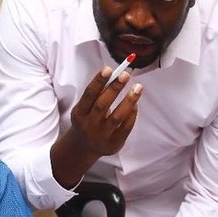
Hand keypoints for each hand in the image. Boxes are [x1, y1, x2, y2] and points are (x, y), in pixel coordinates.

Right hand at [50, 67, 142, 187]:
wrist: (83, 148)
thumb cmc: (87, 120)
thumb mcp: (85, 108)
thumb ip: (97, 95)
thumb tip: (117, 75)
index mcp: (79, 113)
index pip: (89, 95)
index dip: (98, 81)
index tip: (109, 68)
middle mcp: (89, 125)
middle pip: (103, 105)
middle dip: (114, 88)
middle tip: (126, 74)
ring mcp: (101, 136)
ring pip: (117, 117)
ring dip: (129, 101)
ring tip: (138, 87)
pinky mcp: (113, 144)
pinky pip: (126, 127)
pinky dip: (132, 114)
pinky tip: (135, 104)